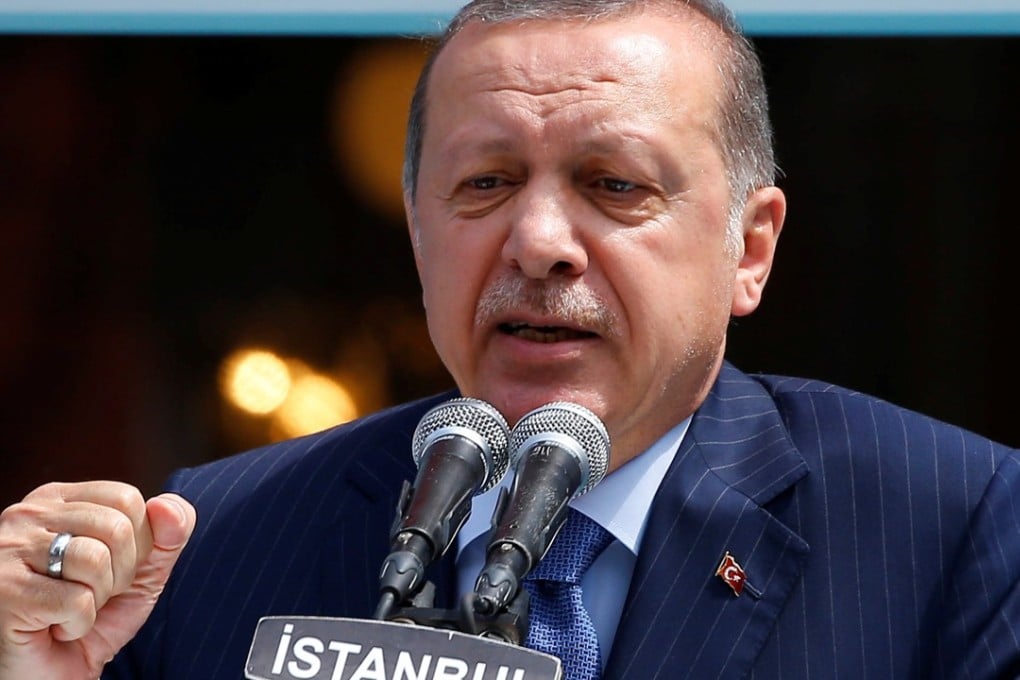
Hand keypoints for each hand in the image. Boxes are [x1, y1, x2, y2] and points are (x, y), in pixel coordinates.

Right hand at [0, 482, 195, 679]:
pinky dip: (78, 624)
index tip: (111, 569)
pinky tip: (53, 627)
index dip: (137, 543)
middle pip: (115, 527)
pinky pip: (75, 600)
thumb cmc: (93, 618)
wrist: (52, 674)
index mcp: (58, 500)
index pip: (125, 498)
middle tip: (92, 595)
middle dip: (120, 573)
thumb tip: (167, 504)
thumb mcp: (143, 572)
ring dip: (98, 598)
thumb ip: (168, 535)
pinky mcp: (4, 591)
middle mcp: (27, 515)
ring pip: (94, 560)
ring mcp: (8, 550)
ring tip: (71, 609)